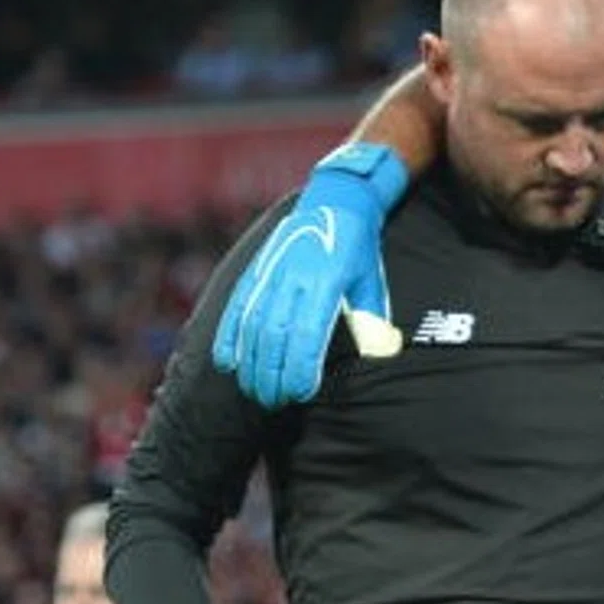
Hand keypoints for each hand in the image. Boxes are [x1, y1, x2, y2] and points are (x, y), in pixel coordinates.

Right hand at [213, 141, 409, 408]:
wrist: (336, 202)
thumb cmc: (359, 250)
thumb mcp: (371, 281)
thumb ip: (371, 317)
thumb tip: (377, 352)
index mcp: (326, 281)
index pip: (308, 334)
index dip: (300, 366)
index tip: (299, 392)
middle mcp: (293, 278)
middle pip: (275, 335)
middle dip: (272, 373)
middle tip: (274, 401)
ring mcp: (271, 274)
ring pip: (253, 326)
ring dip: (251, 362)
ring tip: (254, 391)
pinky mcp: (256, 271)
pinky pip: (237, 308)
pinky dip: (228, 337)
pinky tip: (226, 363)